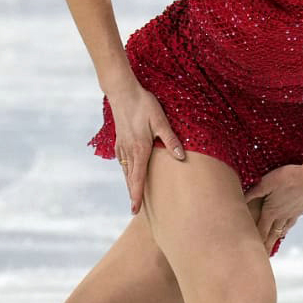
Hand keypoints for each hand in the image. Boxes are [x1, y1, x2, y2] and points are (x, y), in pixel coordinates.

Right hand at [107, 86, 184, 212]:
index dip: (137, 195)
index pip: (138, 178)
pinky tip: (129, 173)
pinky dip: (126, 171)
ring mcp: (122, 146)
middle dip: (133, 194)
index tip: (135, 210)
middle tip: (135, 210)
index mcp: (140, 149)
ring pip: (126, 170)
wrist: (122, 92)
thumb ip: (171, 140)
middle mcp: (128, 151)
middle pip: (130, 178)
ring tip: (134, 196)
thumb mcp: (160, 121)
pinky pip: (123, 161)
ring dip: (129, 184)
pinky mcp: (119, 140)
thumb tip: (182, 157)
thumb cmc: (144, 105)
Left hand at [244, 161, 302, 249]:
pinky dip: (285, 229)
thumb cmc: (290, 177)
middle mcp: (282, 216)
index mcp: (271, 211)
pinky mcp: (300, 210)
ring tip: (270, 246)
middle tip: (261, 257)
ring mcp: (292, 214)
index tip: (252, 254)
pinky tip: (285, 229)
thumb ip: (254, 192)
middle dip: (265, 246)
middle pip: (271, 235)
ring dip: (275, 239)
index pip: (261, 231)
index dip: (255, 242)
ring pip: (281, 230)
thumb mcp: (268, 182)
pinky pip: (290, 223)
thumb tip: (240, 200)